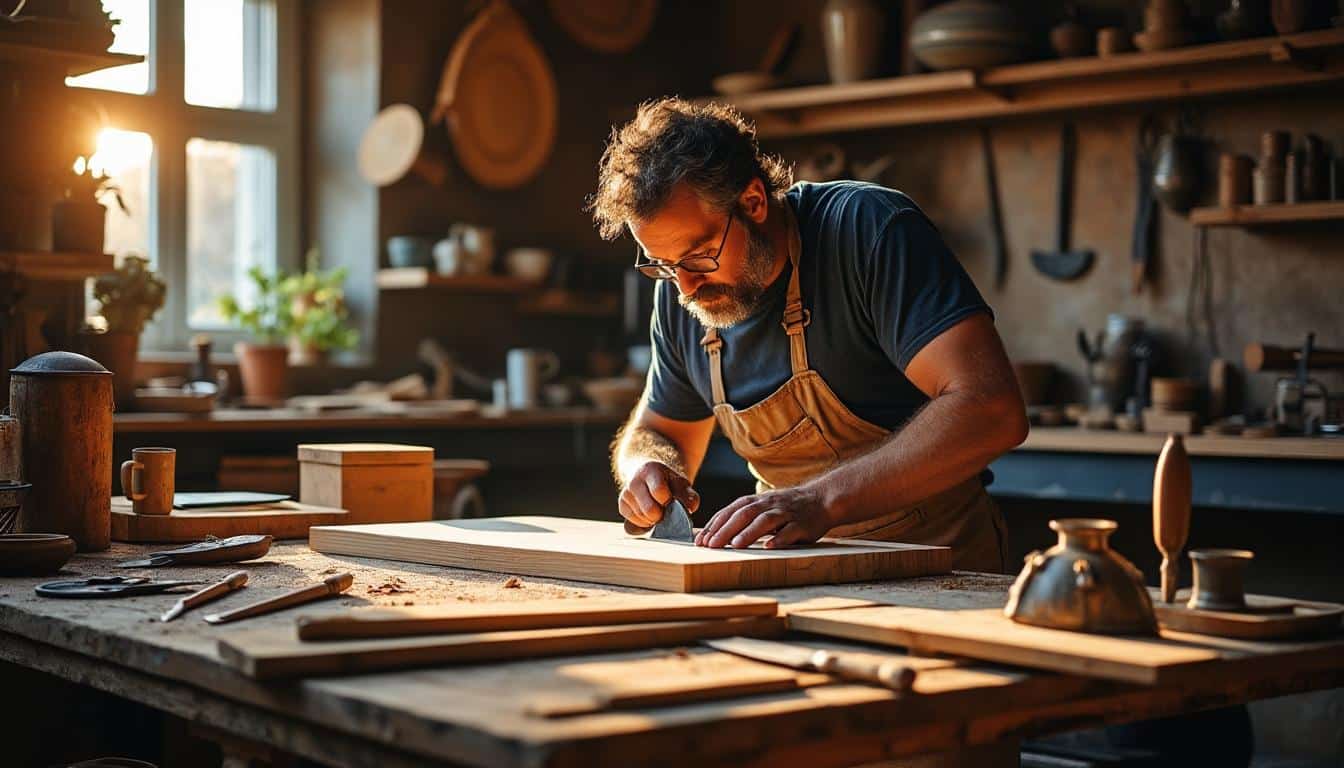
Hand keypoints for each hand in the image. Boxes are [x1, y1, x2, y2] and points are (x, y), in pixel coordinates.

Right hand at [618, 461, 699, 529]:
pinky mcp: (622, 506)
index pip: (659, 491)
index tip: (671, 501)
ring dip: (653, 520)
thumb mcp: (681, 484)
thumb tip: (690, 508)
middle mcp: (634, 481)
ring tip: (658, 510)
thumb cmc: (667, 482)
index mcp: (650, 470)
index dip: (667, 500)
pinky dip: (645, 523)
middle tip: (666, 510)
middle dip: (661, 515)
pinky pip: (634, 523)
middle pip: (649, 509)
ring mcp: (626, 494)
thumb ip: (690, 496)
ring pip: (642, 518)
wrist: (648, 475)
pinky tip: (649, 515)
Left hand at [695, 484, 832, 548]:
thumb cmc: (787, 508)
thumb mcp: (764, 508)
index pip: (731, 511)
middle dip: (726, 530)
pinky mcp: (802, 524)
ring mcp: (786, 513)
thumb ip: (744, 517)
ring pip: (766, 520)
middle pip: (744, 515)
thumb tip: (716, 533)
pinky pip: (790, 531)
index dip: (715, 525)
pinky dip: (780, 538)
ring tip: (736, 545)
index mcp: (757, 501)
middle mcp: (769, 505)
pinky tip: (770, 547)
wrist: (822, 499)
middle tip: (711, 545)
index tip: (701, 540)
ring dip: (750, 533)